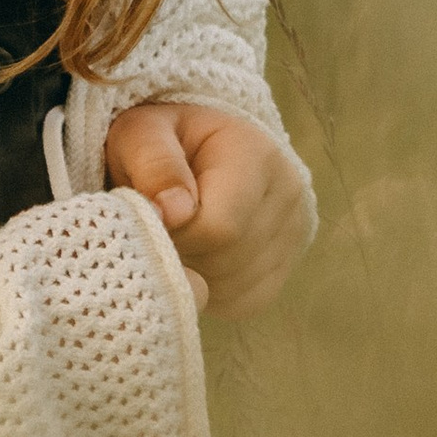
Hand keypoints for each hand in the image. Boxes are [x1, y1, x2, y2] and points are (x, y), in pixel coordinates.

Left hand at [103, 100, 307, 321]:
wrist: (193, 151)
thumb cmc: (161, 141)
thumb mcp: (142, 134)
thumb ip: (153, 164)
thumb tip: (173, 212)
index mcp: (256, 154)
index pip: (220, 227)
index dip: (173, 233)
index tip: (149, 216)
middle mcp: (288, 193)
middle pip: (226, 260)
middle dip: (180, 252)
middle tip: (159, 226)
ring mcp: (294, 234)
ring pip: (233, 286)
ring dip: (192, 273)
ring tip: (177, 235)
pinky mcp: (284, 268)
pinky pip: (241, 302)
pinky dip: (208, 290)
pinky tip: (194, 256)